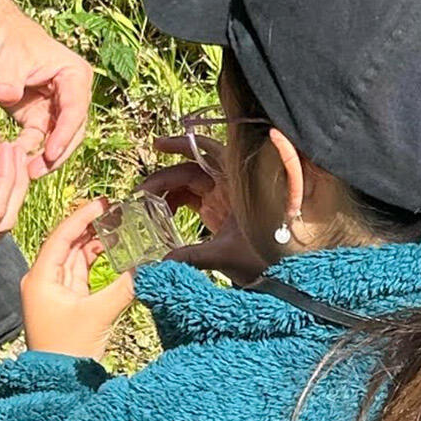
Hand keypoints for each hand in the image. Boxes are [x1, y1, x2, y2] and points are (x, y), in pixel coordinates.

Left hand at [0, 0, 92, 177]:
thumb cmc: (7, 40)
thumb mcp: (9, 58)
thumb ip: (9, 78)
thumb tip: (5, 94)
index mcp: (74, 76)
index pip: (75, 109)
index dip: (65, 133)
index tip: (50, 152)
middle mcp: (70, 95)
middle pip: (72, 130)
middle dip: (57, 152)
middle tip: (37, 170)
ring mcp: (54, 108)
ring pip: (57, 140)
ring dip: (44, 158)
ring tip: (27, 173)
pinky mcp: (37, 118)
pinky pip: (37, 140)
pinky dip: (28, 152)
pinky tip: (14, 160)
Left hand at [21, 199, 135, 359]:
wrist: (58, 382)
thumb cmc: (69, 349)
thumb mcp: (99, 314)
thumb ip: (125, 287)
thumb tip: (150, 266)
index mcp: (41, 278)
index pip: (61, 236)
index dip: (82, 217)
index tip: (103, 203)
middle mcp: (43, 280)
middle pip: (67, 243)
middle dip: (90, 226)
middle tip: (114, 210)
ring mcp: (54, 290)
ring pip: (75, 256)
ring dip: (94, 242)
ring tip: (117, 226)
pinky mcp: (66, 300)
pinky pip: (80, 271)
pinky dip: (96, 260)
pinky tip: (113, 251)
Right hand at [138, 133, 268, 283]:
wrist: (279, 275)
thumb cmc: (263, 260)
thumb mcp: (225, 255)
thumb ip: (192, 257)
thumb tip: (161, 263)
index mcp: (237, 186)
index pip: (208, 154)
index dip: (183, 145)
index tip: (157, 145)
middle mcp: (229, 186)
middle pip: (192, 169)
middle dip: (165, 177)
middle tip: (141, 191)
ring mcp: (222, 198)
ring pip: (188, 184)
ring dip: (166, 192)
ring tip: (145, 206)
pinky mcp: (217, 211)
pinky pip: (191, 198)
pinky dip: (174, 202)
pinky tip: (160, 214)